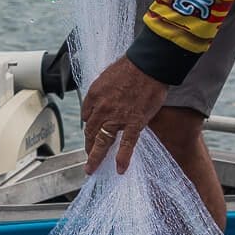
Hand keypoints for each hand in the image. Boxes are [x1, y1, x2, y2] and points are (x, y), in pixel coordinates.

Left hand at [81, 56, 167, 174]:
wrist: (148, 65)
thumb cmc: (130, 66)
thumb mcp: (107, 76)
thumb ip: (102, 91)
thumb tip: (103, 101)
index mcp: (93, 96)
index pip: (87, 117)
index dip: (90, 125)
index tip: (93, 132)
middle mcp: (101, 109)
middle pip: (91, 132)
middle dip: (88, 147)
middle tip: (87, 157)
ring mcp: (117, 118)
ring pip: (102, 142)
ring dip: (95, 158)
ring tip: (92, 169)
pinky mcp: (134, 123)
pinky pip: (127, 144)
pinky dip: (123, 158)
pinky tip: (120, 169)